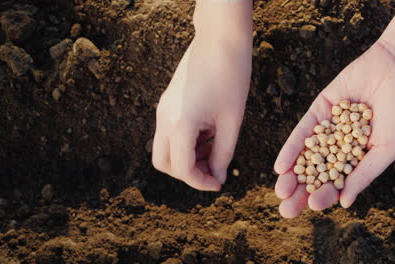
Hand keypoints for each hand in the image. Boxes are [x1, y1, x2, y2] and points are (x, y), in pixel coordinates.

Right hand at [152, 35, 251, 190]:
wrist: (220, 40)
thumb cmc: (231, 78)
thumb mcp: (231, 122)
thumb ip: (223, 154)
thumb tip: (217, 178)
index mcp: (180, 125)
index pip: (183, 169)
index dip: (201, 182)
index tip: (220, 184)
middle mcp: (164, 119)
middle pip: (164, 163)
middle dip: (187, 173)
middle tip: (213, 168)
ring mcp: (163, 110)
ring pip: (165, 149)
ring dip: (187, 156)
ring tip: (215, 145)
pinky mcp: (167, 103)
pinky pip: (169, 132)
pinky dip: (185, 141)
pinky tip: (208, 132)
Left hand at [273, 0, 394, 217]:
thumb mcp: (386, 149)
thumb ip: (364, 174)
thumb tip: (343, 203)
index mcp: (356, 159)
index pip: (335, 183)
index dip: (323, 196)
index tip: (314, 206)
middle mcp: (337, 145)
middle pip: (315, 173)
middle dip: (300, 191)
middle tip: (286, 209)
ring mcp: (326, 128)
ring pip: (305, 156)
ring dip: (292, 175)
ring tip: (281, 191)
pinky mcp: (318, 110)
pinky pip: (302, 133)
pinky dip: (291, 149)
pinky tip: (280, 167)